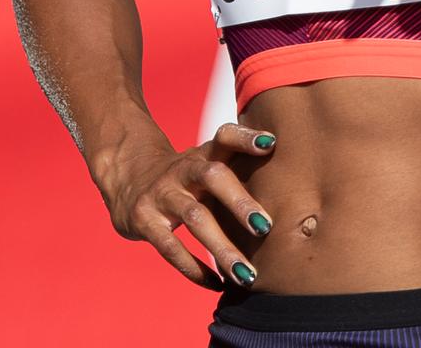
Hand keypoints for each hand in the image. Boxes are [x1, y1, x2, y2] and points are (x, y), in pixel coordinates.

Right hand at [98, 123, 276, 289]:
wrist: (125, 178)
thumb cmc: (184, 180)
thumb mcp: (204, 167)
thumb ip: (238, 175)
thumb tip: (295, 207)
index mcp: (201, 156)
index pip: (223, 137)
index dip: (245, 138)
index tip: (271, 144)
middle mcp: (182, 170)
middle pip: (211, 176)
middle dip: (239, 201)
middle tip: (265, 227)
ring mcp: (160, 193)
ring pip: (194, 217)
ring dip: (222, 247)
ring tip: (248, 275)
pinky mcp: (143, 219)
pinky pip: (170, 247)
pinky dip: (194, 268)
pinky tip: (216, 283)